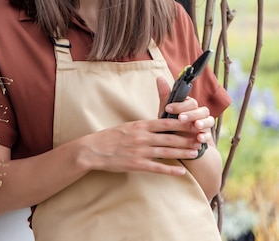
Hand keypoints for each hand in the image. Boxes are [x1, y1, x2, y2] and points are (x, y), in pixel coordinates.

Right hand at [79, 76, 210, 175]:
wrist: (93, 150)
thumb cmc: (110, 137)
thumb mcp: (127, 126)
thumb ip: (144, 126)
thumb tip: (159, 125)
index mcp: (140, 126)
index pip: (166, 122)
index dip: (183, 124)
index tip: (194, 124)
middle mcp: (142, 137)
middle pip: (171, 138)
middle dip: (188, 139)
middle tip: (201, 140)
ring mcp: (140, 151)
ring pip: (167, 152)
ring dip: (184, 153)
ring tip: (196, 153)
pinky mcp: (137, 164)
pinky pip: (158, 167)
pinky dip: (171, 170)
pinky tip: (181, 171)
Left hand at [157, 76, 214, 145]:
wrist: (176, 146)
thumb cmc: (170, 127)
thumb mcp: (165, 113)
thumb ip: (165, 97)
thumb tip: (160, 77)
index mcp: (189, 107)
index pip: (190, 102)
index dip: (180, 105)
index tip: (168, 108)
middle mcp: (198, 115)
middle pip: (202, 110)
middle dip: (191, 114)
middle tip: (180, 119)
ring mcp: (204, 126)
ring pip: (209, 120)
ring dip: (203, 123)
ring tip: (195, 126)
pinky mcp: (206, 137)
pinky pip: (209, 135)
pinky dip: (205, 136)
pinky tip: (199, 138)